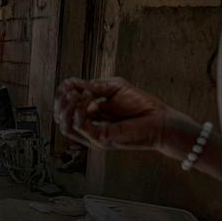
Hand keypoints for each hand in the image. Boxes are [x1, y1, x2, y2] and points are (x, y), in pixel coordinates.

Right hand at [54, 76, 184, 150]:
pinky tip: (88, 97)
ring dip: (66, 105)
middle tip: (70, 88)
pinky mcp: (100, 139)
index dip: (63, 93)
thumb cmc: (142, 106)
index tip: (70, 81)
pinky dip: (79, 108)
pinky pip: (79, 125)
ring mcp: (93, 135)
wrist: (162, 121)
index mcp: (92, 116)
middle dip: (61, 100)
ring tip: (76, 92)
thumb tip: (71, 84)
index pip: (66, 108)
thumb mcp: (113, 88)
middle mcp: (90, 128)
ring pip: (64, 125)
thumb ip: (93, 86)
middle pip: (60, 118)